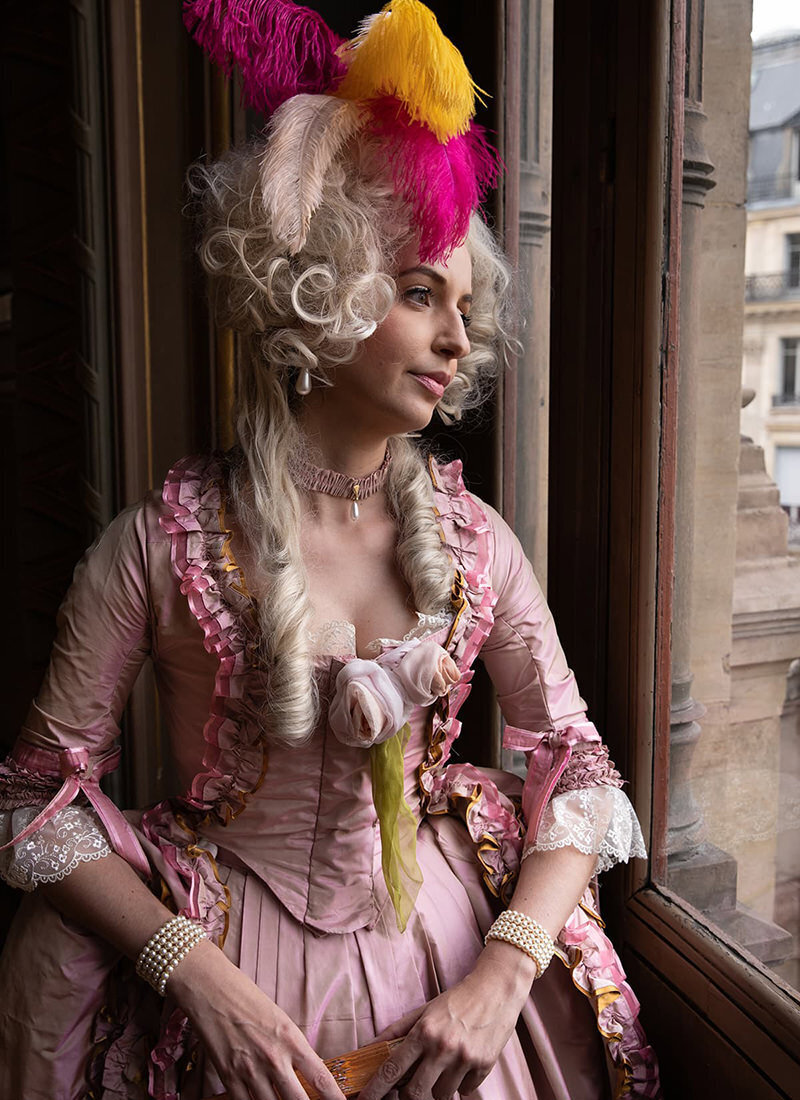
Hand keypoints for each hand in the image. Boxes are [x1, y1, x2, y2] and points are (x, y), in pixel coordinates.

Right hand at [169, 939, 346, 1099]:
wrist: (212, 988)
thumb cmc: (247, 998)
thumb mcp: (280, 1020)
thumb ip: (293, 1049)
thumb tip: (306, 1073)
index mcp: (292, 1040)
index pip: (321, 1077)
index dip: (335, 1099)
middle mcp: (274, 1059)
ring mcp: (250, 1071)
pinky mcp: (229, 1078)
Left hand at [358, 942, 534, 1099]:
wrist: (496, 989)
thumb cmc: (456, 1000)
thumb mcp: (424, 1010)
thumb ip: (397, 1031)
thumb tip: (370, 1047)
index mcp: (424, 1031)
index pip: (392, 1068)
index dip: (375, 1089)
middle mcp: (442, 1046)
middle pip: (415, 1093)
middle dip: (409, 1096)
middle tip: (412, 1086)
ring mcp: (464, 1058)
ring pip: (441, 1096)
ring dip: (438, 1087)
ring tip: (445, 1066)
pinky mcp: (484, 1066)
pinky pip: (464, 1091)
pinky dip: (461, 1084)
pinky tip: (464, 1062)